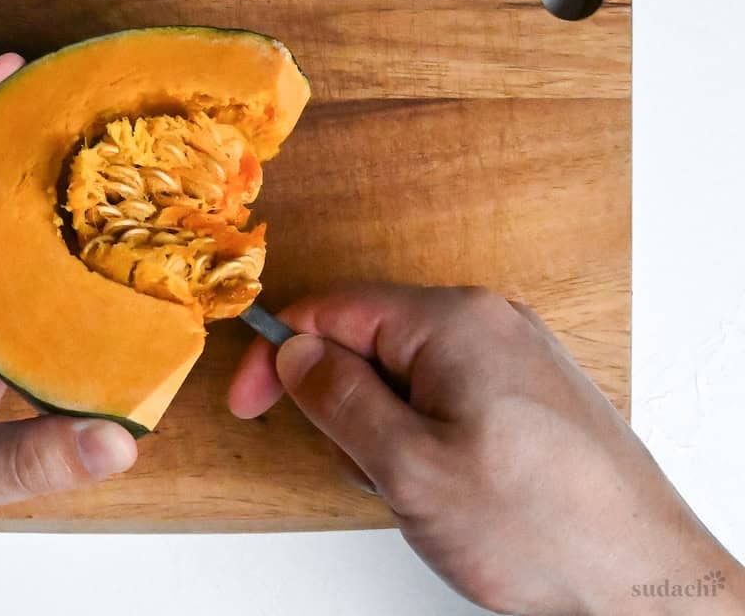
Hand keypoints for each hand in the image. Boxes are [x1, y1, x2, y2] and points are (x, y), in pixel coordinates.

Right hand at [228, 283, 743, 614]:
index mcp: (453, 322)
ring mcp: (511, 357)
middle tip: (372, 471)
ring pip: (402, 378)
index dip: (277, 355)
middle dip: (346, 409)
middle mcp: (486, 324)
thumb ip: (337, 399)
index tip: (250, 403)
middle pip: (367, 344)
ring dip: (386, 434)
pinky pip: (441, 399)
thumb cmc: (542, 527)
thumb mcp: (408, 467)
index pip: (331, 310)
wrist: (644, 584)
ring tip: (423, 491)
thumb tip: (294, 352)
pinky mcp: (524, 394)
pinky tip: (450, 489)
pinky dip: (422, 440)